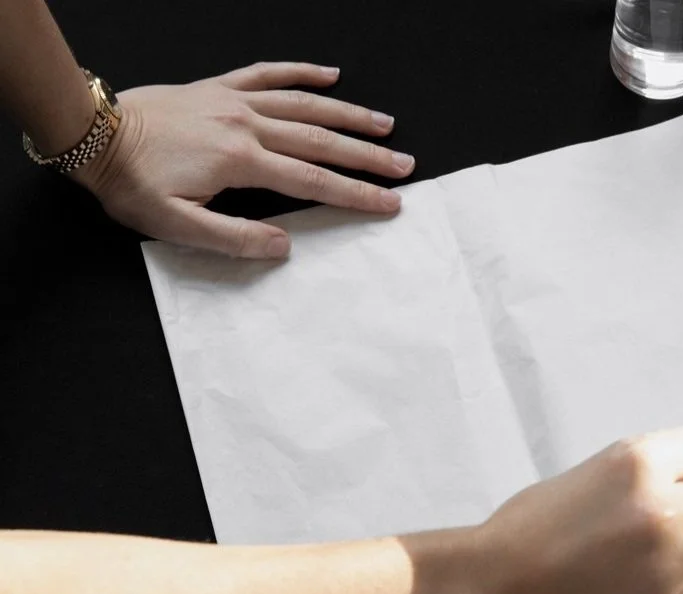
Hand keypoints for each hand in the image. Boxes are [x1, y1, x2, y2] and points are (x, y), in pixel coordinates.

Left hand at [72, 62, 414, 259]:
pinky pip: (268, 74)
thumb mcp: (177, 226)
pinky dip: (302, 73)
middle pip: (321, 141)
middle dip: (368, 155)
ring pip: (305, 105)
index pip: (314, 181)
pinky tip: (330, 75)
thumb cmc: (132, 184)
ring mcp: (234, 101)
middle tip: (405, 165)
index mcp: (242, 161)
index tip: (391, 202)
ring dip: (348, 116)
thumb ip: (234, 238)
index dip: (357, 194)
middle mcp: (247, 125)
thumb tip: (284, 246)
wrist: (93, 135)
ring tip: (385, 125)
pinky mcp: (219, 88)